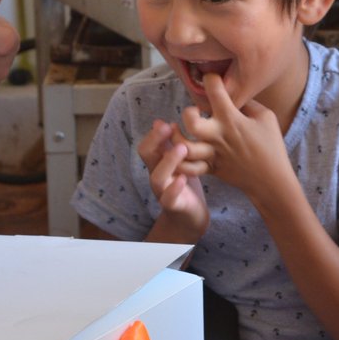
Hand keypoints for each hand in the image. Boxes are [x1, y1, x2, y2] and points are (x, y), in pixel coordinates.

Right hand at [138, 118, 209, 239]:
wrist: (191, 218)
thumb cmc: (184, 186)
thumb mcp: (179, 162)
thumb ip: (170, 145)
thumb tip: (160, 121)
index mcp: (158, 163)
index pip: (147, 145)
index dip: (153, 134)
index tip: (166, 122)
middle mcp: (157, 175)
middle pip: (147, 156)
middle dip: (155, 140)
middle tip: (169, 127)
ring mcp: (163, 191)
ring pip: (157, 177)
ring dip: (168, 161)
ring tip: (183, 148)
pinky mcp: (174, 206)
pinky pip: (168, 199)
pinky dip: (173, 189)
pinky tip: (183, 178)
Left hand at [176, 73, 291, 199]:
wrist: (271, 181)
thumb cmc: (272, 146)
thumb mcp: (266, 118)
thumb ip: (247, 104)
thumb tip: (233, 96)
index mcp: (232, 119)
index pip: (214, 90)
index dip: (211, 79)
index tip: (212, 80)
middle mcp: (218, 135)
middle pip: (191, 121)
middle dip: (187, 113)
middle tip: (194, 113)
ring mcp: (213, 154)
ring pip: (184, 147)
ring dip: (177, 137)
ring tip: (179, 131)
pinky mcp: (211, 169)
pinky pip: (189, 167)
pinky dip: (180, 161)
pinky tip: (180, 151)